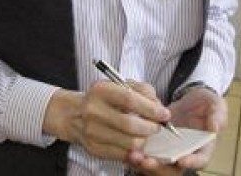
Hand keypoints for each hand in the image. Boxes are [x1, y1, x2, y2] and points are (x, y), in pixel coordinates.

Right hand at [45, 81, 171, 163]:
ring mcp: (91, 132)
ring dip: (145, 141)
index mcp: (101, 90)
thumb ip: (143, 91)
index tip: (164, 114)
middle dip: (151, 128)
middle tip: (157, 127)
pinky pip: (122, 155)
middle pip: (130, 125)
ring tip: (147, 134)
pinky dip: (134, 151)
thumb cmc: (105, 98)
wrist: (75, 114)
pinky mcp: (93, 149)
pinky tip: (136, 143)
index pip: (130, 100)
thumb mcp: (122, 85)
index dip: (151, 109)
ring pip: (129, 143)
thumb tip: (159, 108)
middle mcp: (93, 111)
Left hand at [127, 86, 226, 174]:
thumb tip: (214, 127)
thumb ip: (217, 115)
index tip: (180, 159)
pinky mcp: (157, 144)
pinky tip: (127, 148)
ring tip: (134, 156)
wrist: (191, 98)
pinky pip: (147, 154)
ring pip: (158, 165)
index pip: (200, 160)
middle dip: (160, 167)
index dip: (191, 162)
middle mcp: (186, 153)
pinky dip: (138, 153)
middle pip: (174, 169)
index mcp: (204, 147)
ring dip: (145, 163)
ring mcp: (170, 150)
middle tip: (148, 161)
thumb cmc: (207, 103)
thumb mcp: (216, 104)